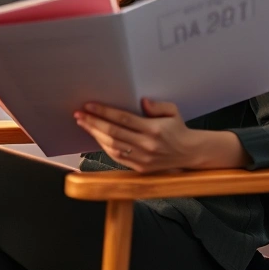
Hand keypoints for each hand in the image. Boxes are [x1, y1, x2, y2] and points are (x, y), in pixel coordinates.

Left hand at [74, 99, 202, 172]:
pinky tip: (96, 137)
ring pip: (112, 146)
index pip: (123, 119)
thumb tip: (141, 102)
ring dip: (95, 135)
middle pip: (113, 133)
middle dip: (93, 122)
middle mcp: (147, 145)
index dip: (104, 112)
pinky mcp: (140, 168)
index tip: (90, 106)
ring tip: (84, 124)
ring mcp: (143, 159)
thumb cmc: (177, 129)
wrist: (189, 153)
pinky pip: (117, 157)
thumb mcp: (172, 111)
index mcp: (154, 129)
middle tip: (79, 114)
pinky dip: (104, 147)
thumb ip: (157, 106)